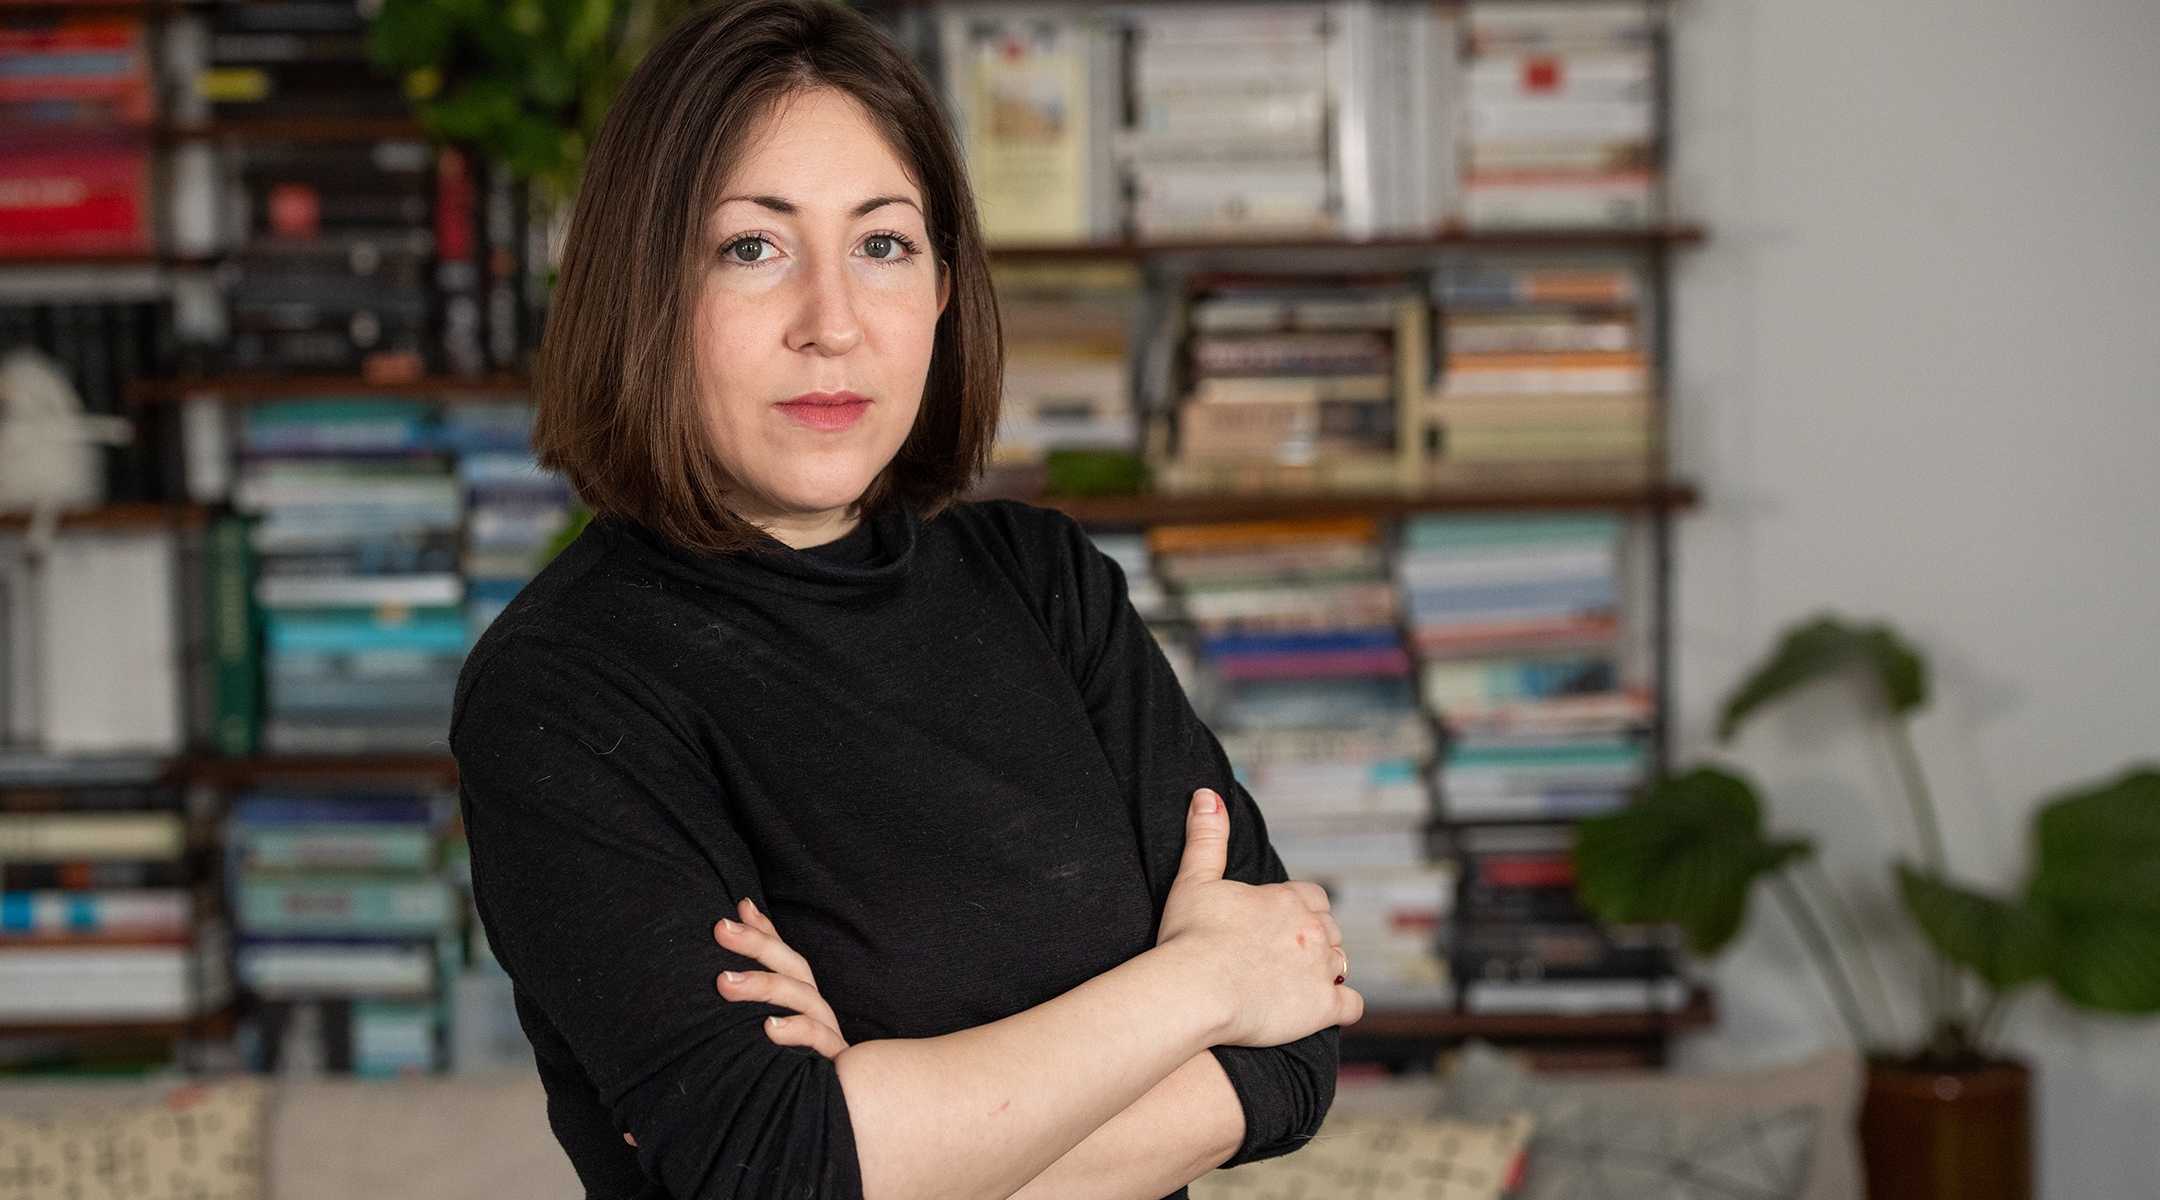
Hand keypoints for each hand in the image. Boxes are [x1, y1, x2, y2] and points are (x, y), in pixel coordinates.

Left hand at [714, 897, 850, 1059]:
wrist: (839, 1115)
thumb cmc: (792, 1070)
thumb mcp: (766, 1033)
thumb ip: (750, 998)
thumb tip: (723, 959)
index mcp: (801, 1001)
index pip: (784, 957)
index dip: (764, 931)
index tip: (739, 906)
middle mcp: (817, 1011)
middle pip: (793, 967)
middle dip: (758, 944)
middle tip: (720, 929)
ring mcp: (827, 1034)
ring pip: (803, 998)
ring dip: (764, 986)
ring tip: (725, 983)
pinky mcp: (832, 1064)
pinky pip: (818, 1041)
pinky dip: (796, 1030)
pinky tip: (769, 1028)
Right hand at [1155, 789, 1361, 1046]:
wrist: (1194, 989)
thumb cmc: (1189, 936)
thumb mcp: (1194, 879)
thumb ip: (1206, 837)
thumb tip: (1207, 795)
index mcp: (1286, 899)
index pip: (1313, 897)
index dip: (1302, 909)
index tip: (1284, 921)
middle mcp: (1311, 930)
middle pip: (1330, 929)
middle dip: (1316, 939)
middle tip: (1288, 954)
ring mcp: (1320, 969)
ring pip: (1342, 962)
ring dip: (1329, 969)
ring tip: (1305, 981)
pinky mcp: (1322, 1007)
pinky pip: (1352, 1005)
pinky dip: (1344, 1006)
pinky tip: (1329, 1008)